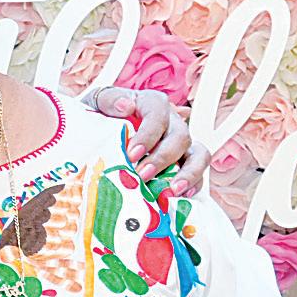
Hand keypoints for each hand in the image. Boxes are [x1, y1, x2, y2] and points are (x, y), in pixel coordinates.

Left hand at [91, 87, 207, 193]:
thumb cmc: (101, 116)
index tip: (131, 154)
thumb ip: (109, 101)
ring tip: (172, 190)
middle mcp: (172, 121)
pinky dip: (194, 183)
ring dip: (188, 173)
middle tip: (142, 176)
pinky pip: (198, 172)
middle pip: (180, 136)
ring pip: (199, 154)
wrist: (99, 131)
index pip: (158, 115)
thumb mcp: (98, 102)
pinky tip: (181, 195)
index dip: (148, 135)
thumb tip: (126, 106)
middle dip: (162, 158)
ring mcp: (180, 143)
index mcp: (152, 103)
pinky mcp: (183, 161)